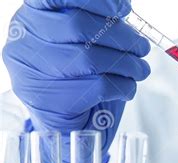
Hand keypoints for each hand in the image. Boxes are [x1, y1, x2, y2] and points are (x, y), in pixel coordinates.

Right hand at [2, 0, 150, 162]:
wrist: (67, 125)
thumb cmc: (77, 79)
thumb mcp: (82, 44)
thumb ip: (95, 24)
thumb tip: (123, 8)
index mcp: (31, 20)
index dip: (97, 0)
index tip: (123, 8)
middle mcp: (25, 44)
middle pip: (79, 27)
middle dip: (122, 37)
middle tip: (142, 47)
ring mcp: (33, 75)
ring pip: (91, 59)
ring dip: (128, 64)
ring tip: (141, 69)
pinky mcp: (52, 103)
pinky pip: (99, 87)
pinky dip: (124, 86)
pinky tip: (128, 87)